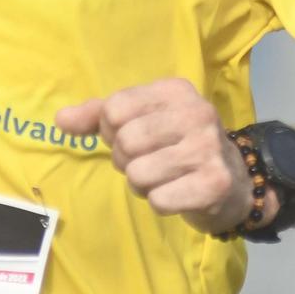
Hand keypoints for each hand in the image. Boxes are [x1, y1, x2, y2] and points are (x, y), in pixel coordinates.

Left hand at [57, 79, 255, 234]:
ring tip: (163, 179)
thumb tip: (60, 120)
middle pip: (125, 142)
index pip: (114, 109)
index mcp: (174, 90)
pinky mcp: (213, 183)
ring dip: (143, 185)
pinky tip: (177, 194)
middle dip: (127, 162)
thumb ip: (98, 117)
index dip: (112, 132)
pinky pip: (159, 200)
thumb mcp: (141, 121)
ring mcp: (207, 148)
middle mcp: (195, 113)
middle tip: (148, 162)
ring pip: (139, 174)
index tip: (132, 137)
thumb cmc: (176, 146)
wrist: (233, 181)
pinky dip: (160, 203)